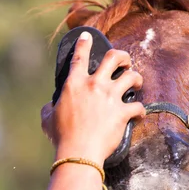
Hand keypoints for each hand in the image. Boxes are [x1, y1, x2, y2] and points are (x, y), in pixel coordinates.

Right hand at [41, 31, 144, 164]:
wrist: (78, 152)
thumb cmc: (61, 137)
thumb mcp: (48, 119)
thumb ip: (49, 108)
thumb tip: (50, 106)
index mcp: (74, 84)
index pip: (79, 56)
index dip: (84, 43)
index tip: (88, 36)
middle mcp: (94, 85)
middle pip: (114, 57)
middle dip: (123, 56)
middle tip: (125, 62)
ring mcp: (110, 97)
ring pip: (132, 76)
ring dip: (136, 78)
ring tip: (136, 83)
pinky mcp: (122, 112)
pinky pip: (139, 106)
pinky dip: (140, 110)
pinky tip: (139, 114)